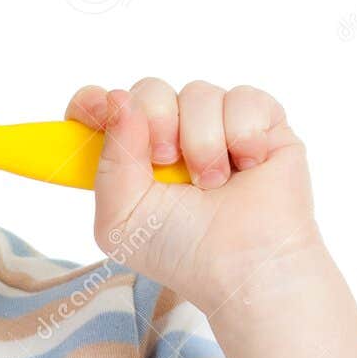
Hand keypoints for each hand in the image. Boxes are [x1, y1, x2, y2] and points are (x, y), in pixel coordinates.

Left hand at [65, 77, 323, 314]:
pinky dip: (243, 134)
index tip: (99, 109)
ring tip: (212, 183)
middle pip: (149, 89)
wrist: (246, 268)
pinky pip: (242, 98)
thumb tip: (119, 100)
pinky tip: (248, 167)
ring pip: (198, 92)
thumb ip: (108, 163)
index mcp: (133, 155)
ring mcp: (217, 125)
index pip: (103, 107)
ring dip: (202, 142)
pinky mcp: (261, 122)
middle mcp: (173, 134)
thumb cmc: (184, 252)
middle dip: (155, 121)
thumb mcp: (120, 220)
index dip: (95, 102)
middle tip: (168, 162)